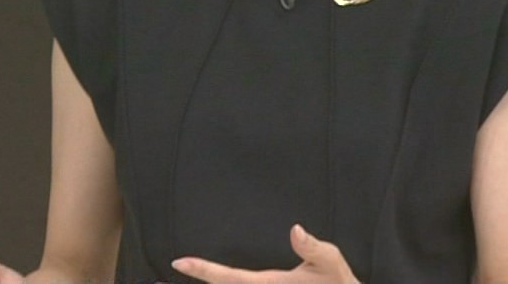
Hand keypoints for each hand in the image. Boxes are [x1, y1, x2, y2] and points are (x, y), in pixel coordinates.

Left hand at [171, 224, 359, 282]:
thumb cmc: (337, 283)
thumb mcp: (330, 262)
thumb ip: (312, 247)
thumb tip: (295, 229)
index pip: (228, 277)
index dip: (203, 270)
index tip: (178, 262)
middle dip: (201, 280)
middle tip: (170, 272)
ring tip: (187, 273)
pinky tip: (219, 281)